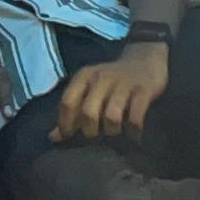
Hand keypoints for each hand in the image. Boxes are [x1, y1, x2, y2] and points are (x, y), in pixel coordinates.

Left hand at [52, 43, 170, 140]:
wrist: (146, 61)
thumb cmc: (112, 82)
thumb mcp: (89, 89)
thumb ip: (72, 112)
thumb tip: (54, 137)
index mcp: (84, 77)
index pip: (67, 102)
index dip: (65, 123)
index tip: (70, 136)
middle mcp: (102, 78)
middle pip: (88, 113)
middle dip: (90, 131)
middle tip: (97, 136)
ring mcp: (123, 83)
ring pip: (111, 116)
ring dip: (112, 131)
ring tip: (116, 133)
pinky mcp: (143, 90)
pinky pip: (135, 117)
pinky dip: (133, 130)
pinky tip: (134, 134)